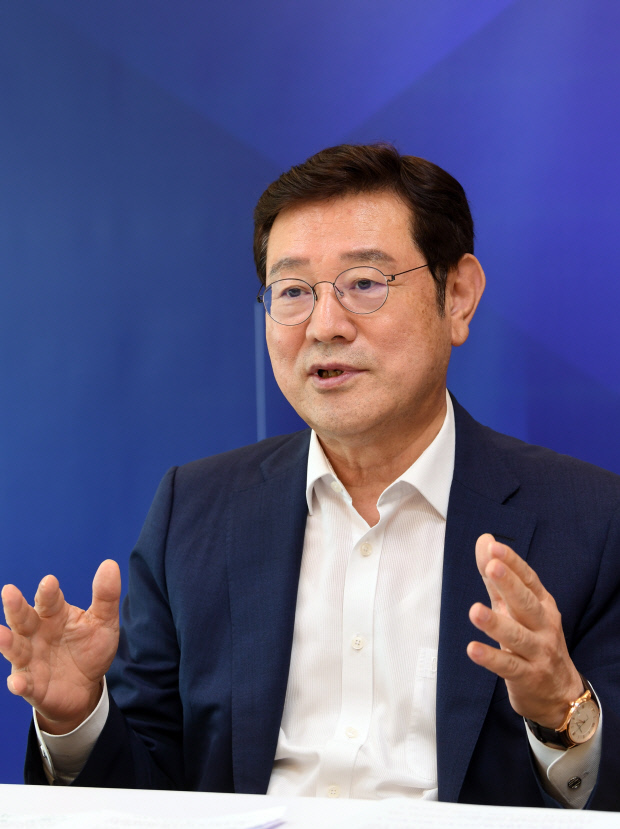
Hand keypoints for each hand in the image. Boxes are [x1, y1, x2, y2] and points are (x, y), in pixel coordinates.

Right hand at [0, 560, 120, 733]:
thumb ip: (106, 596)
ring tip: (0, 634)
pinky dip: (19, 683)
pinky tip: (17, 683)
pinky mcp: (31, 686)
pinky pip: (23, 684)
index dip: (48, 592)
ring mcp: (31, 660)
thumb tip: (110, 564)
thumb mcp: (103, 622)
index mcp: (54, 615)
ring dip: (7, 642)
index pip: (50, 600)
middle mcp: (37, 634)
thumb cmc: (90, 649)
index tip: (49, 582)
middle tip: (9, 591)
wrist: (87, 687)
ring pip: (16, 649)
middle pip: (24, 619)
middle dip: (16, 607)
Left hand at [467, 534, 582, 727]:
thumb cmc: (534, 640)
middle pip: (526, 603)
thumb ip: (497, 578)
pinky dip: (491, 658)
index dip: (512, 563)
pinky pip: (508, 666)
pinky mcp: (528, 677)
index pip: (529, 579)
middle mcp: (544, 626)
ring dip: (496, 623)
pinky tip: (472, 649)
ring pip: (517, 635)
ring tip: (474, 610)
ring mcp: (538, 652)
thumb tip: (484, 540)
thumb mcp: (516, 608)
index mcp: (542, 604)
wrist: (560, 694)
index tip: (494, 546)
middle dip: (509, 584)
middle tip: (492, 567)